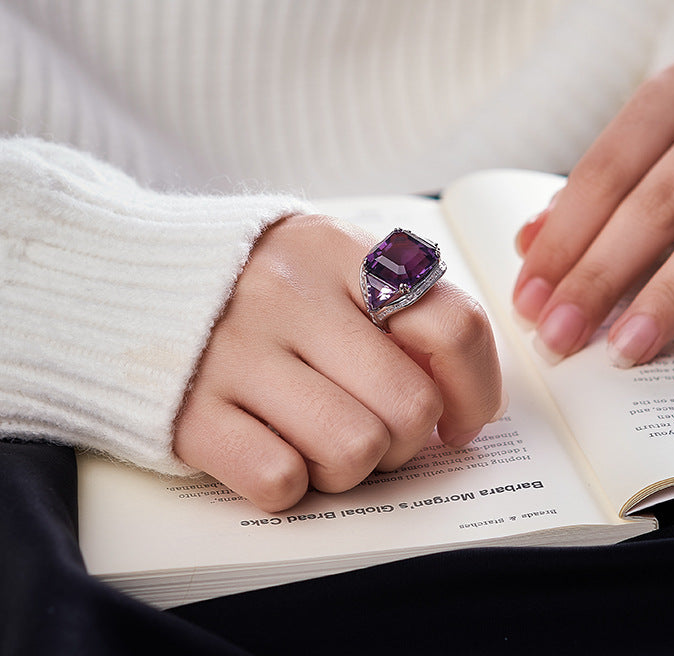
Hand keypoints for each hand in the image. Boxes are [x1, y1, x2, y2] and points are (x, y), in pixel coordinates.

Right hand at [174, 214, 503, 510]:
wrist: (135, 283)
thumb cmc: (261, 283)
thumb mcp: (331, 260)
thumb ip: (401, 303)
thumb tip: (466, 390)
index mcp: (340, 253)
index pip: (453, 325)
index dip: (476, 388)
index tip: (461, 415)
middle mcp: (290, 297)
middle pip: (410, 405)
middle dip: (409, 437)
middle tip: (381, 426)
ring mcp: (236, 354)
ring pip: (355, 451)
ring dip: (353, 466)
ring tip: (324, 437)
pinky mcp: (190, 413)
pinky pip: (279, 480)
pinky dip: (291, 482)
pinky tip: (274, 448)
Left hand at [513, 55, 673, 366]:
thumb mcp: (658, 150)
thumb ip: (597, 192)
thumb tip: (527, 242)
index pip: (603, 172)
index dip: (561, 242)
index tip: (528, 302)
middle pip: (654, 203)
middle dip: (598, 278)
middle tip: (557, 337)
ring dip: (667, 296)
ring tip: (624, 351)